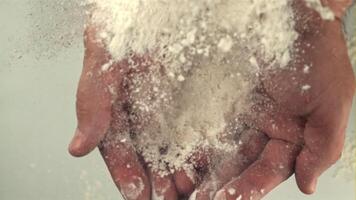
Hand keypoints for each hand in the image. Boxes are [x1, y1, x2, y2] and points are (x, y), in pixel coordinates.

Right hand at [68, 26, 198, 199]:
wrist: (158, 3)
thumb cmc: (123, 23)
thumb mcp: (104, 58)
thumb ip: (92, 101)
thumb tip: (76, 148)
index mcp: (115, 109)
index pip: (117, 150)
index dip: (127, 174)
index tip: (136, 196)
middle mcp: (142, 113)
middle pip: (148, 156)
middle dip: (158, 183)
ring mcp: (169, 106)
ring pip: (174, 148)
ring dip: (182, 174)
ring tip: (192, 193)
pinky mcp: (194, 97)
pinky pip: (199, 127)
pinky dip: (204, 149)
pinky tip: (211, 166)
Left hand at [192, 1, 354, 198]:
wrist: (293, 15)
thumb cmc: (317, 55)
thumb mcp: (330, 104)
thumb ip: (322, 148)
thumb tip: (308, 186)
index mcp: (291, 137)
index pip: (269, 171)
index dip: (250, 188)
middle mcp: (265, 131)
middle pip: (240, 166)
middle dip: (221, 187)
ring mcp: (243, 116)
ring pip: (221, 150)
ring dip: (203, 171)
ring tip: (183, 190)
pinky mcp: (224, 99)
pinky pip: (207, 124)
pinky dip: (194, 142)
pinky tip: (178, 157)